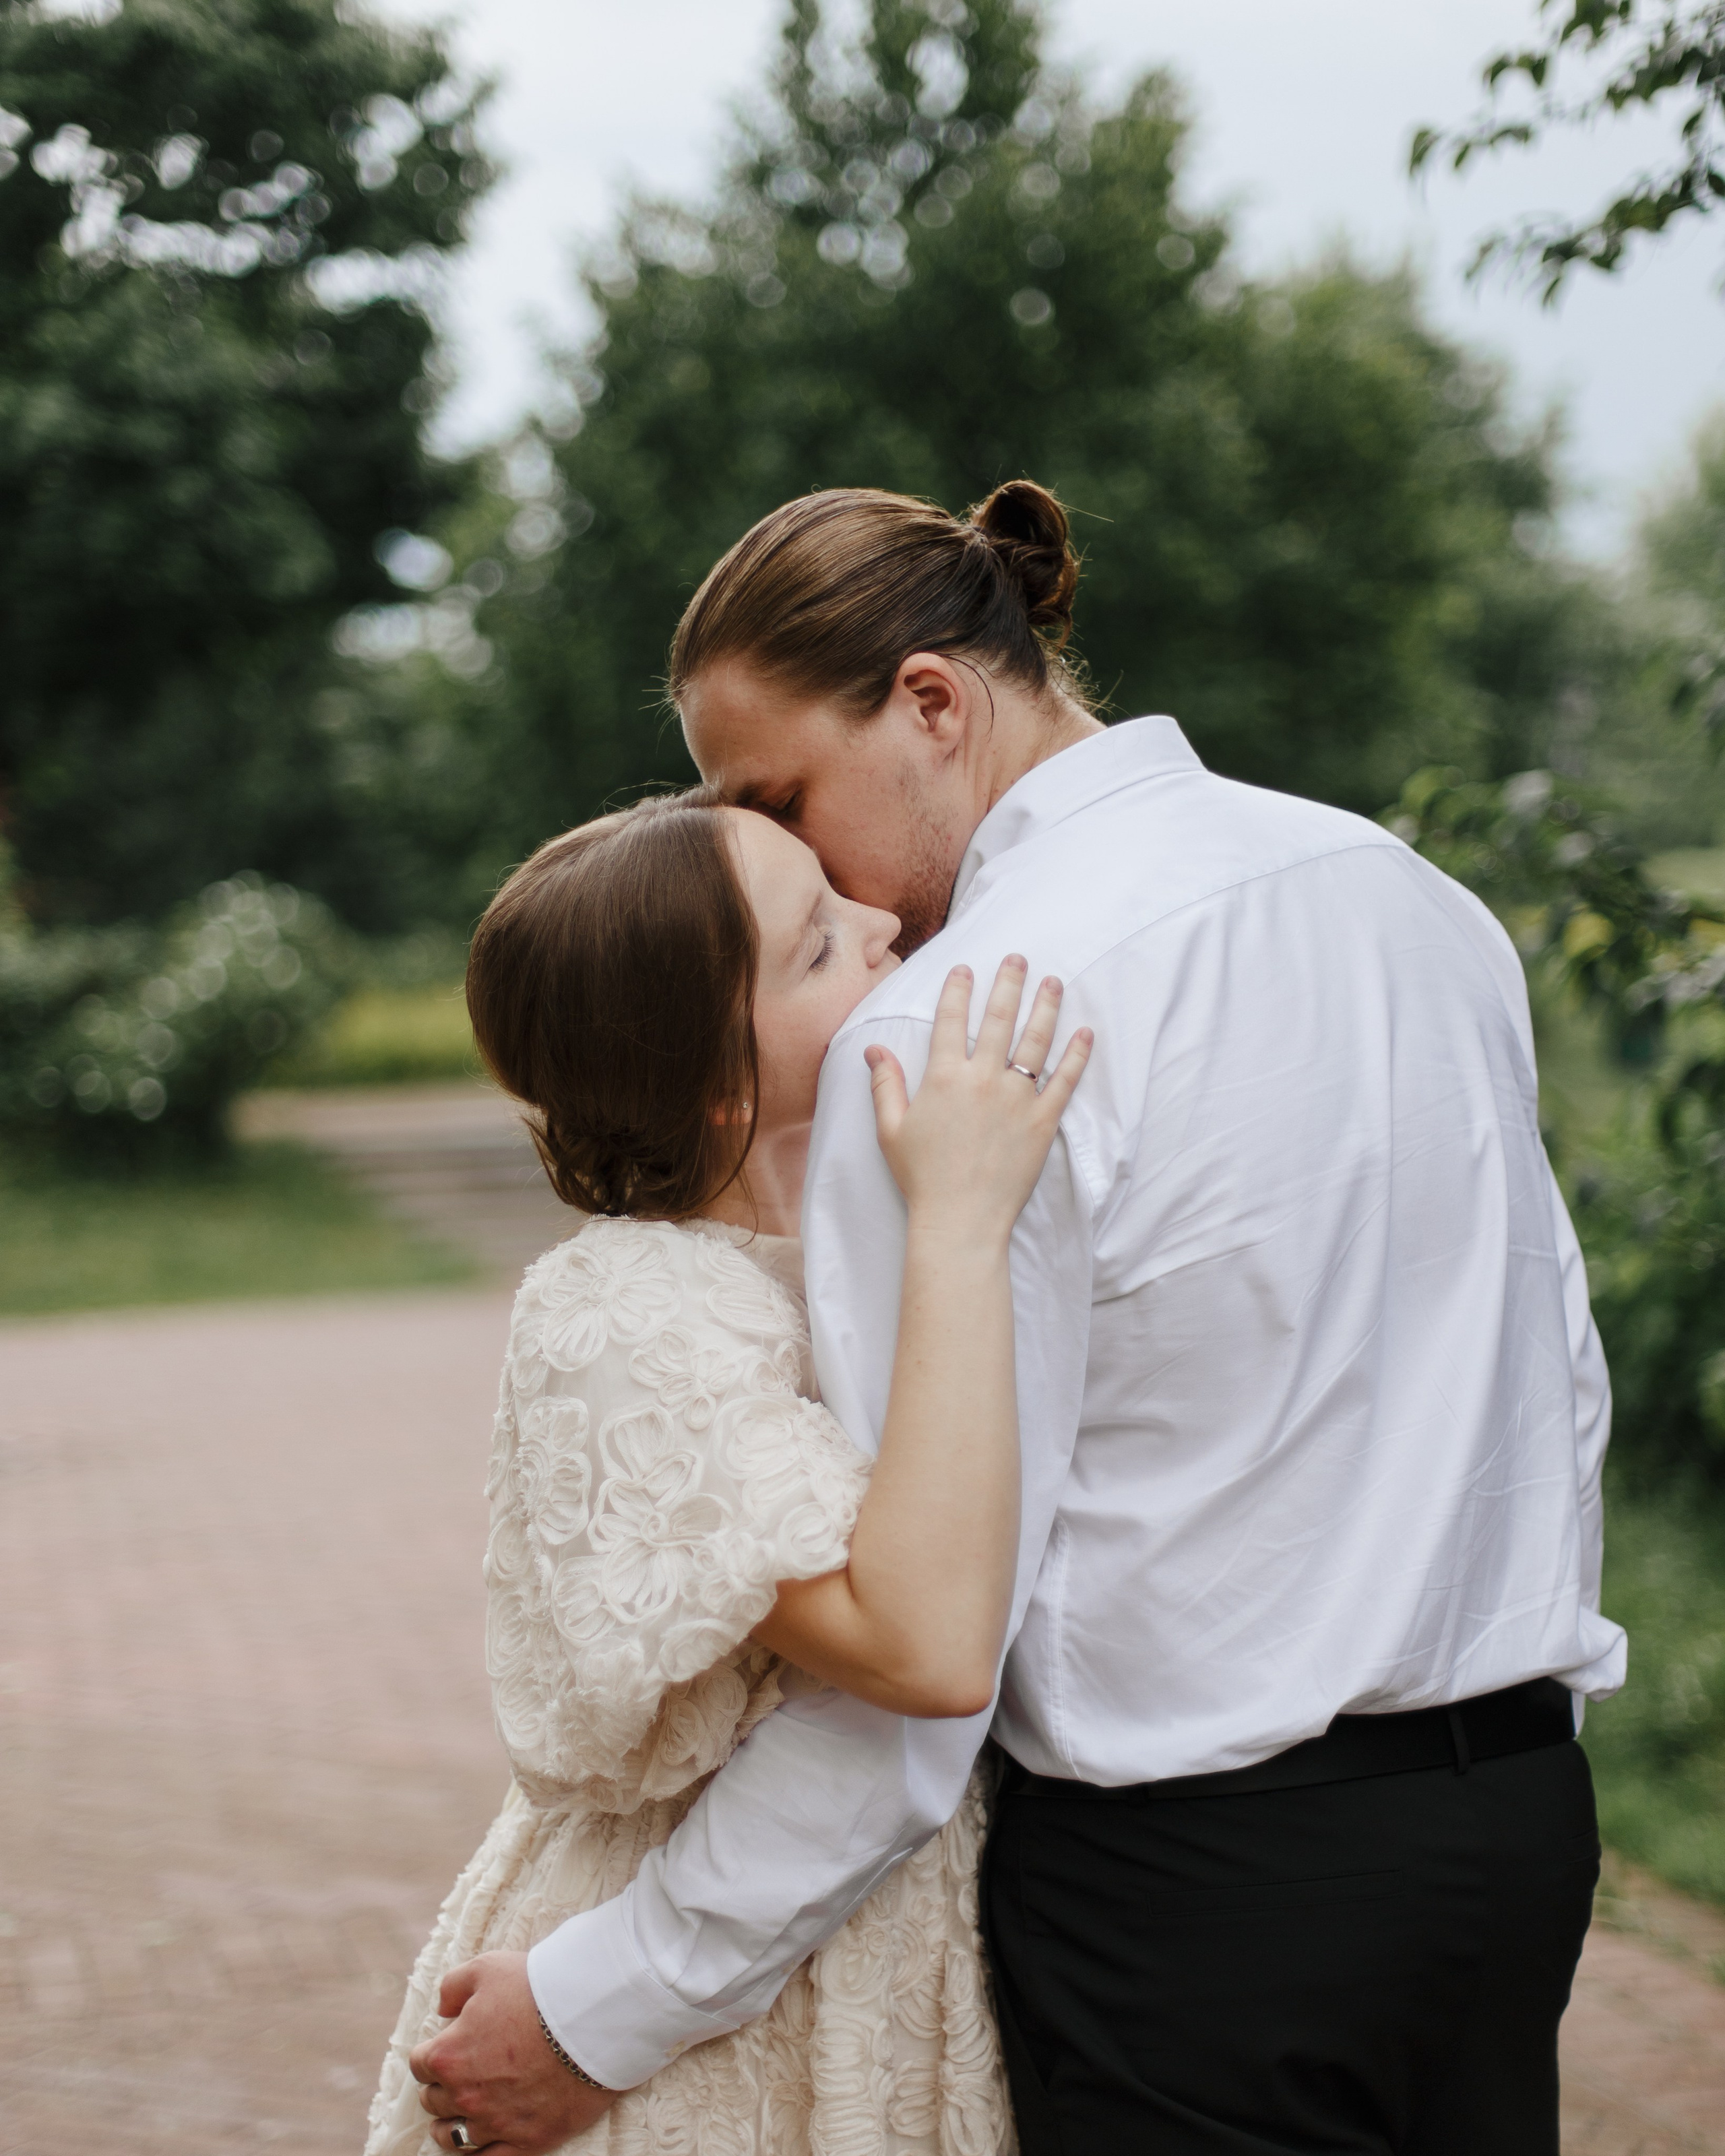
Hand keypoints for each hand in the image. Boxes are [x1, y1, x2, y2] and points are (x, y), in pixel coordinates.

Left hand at [409, 1951, 618, 2153]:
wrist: (591, 2017)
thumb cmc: (538, 1989)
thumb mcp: (487, 1968)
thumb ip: (452, 1987)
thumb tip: (443, 2011)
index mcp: (449, 2054)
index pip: (419, 2064)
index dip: (431, 2052)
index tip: (446, 2046)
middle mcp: (465, 2094)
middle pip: (434, 2100)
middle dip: (441, 2085)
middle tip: (460, 2073)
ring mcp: (495, 2123)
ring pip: (453, 2136)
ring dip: (451, 2123)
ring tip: (460, 2114)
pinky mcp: (526, 2141)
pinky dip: (479, 2152)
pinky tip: (480, 2141)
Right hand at [866, 956, 1091, 1247]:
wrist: (960, 1220)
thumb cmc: (922, 1177)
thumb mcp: (890, 1130)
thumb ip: (884, 1084)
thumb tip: (872, 1048)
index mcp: (944, 1077)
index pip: (950, 1020)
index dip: (957, 990)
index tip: (965, 968)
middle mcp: (982, 1080)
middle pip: (998, 1019)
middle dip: (1009, 983)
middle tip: (1018, 957)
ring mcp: (1016, 1099)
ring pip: (1035, 1041)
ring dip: (1046, 1006)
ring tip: (1053, 981)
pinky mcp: (1042, 1122)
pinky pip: (1064, 1081)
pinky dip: (1076, 1055)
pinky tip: (1084, 1032)